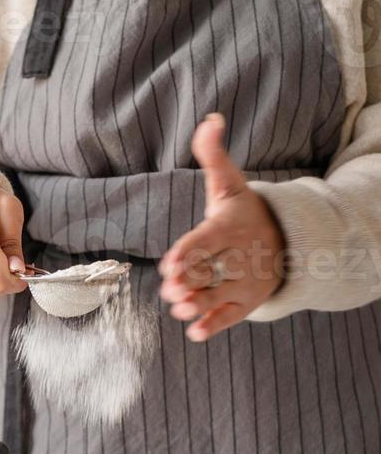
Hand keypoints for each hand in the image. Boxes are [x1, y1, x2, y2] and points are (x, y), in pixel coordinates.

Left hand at [159, 113, 284, 340]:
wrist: (284, 241)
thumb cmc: (242, 211)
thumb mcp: (228, 183)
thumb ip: (213, 155)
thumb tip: (210, 120)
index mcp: (229, 228)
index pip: (206, 241)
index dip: (188, 253)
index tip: (170, 264)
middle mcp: (239, 257)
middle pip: (211, 271)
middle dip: (190, 281)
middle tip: (170, 290)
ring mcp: (244, 282)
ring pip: (219, 295)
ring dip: (199, 304)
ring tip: (178, 309)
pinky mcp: (246, 302)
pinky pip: (230, 315)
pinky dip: (214, 325)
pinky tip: (195, 334)